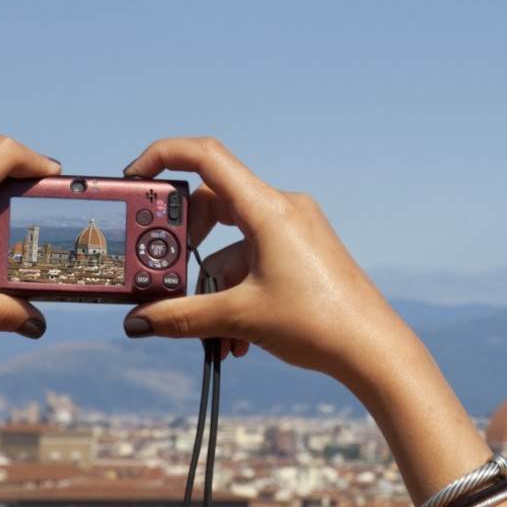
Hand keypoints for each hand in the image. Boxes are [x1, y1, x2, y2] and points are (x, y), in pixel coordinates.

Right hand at [122, 138, 411, 386]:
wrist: (373, 350)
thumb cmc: (316, 324)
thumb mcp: (240, 318)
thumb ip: (182, 316)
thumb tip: (136, 322)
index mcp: (267, 208)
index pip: (205, 156)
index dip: (163, 157)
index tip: (133, 180)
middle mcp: (282, 208)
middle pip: (213, 205)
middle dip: (185, 246)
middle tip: (164, 275)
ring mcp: (296, 230)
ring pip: (233, 245)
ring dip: (213, 288)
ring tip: (212, 337)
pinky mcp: (304, 252)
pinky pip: (255, 260)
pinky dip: (238, 293)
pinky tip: (236, 340)